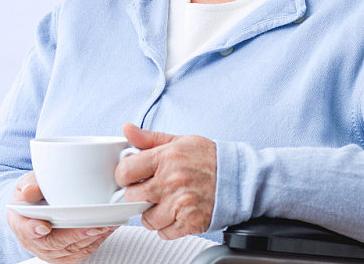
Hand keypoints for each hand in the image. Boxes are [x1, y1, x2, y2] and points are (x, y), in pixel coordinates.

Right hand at [6, 172, 118, 262]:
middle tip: (92, 226)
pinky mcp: (66, 256)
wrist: (39, 207)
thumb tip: (30, 191)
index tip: (44, 226)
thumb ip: (31, 185)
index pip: (25, 229)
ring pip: (71, 249)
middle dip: (74, 235)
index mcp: (21, 222)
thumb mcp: (29, 184)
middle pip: (54, 243)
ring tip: (106, 225)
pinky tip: (107, 230)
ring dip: (90, 238)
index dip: (34, 229)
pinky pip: (81, 252)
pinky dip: (95, 241)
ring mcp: (50, 252)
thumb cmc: (35, 195)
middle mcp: (34, 242)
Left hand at [115, 123, 215, 239]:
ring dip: (151, 215)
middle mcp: (171, 181)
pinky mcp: (190, 222)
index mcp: (166, 158)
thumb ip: (149, 138)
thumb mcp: (179, 141)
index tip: (129, 178)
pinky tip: (175, 215)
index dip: (124, 176)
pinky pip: (165, 232)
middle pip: (132, 198)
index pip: (125, 171)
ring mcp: (180, 204)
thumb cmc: (210, 159)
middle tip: (146, 192)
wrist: (240, 178)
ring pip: (147, 220)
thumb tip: (127, 130)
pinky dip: (167, 227)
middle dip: (136, 196)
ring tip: (163, 204)